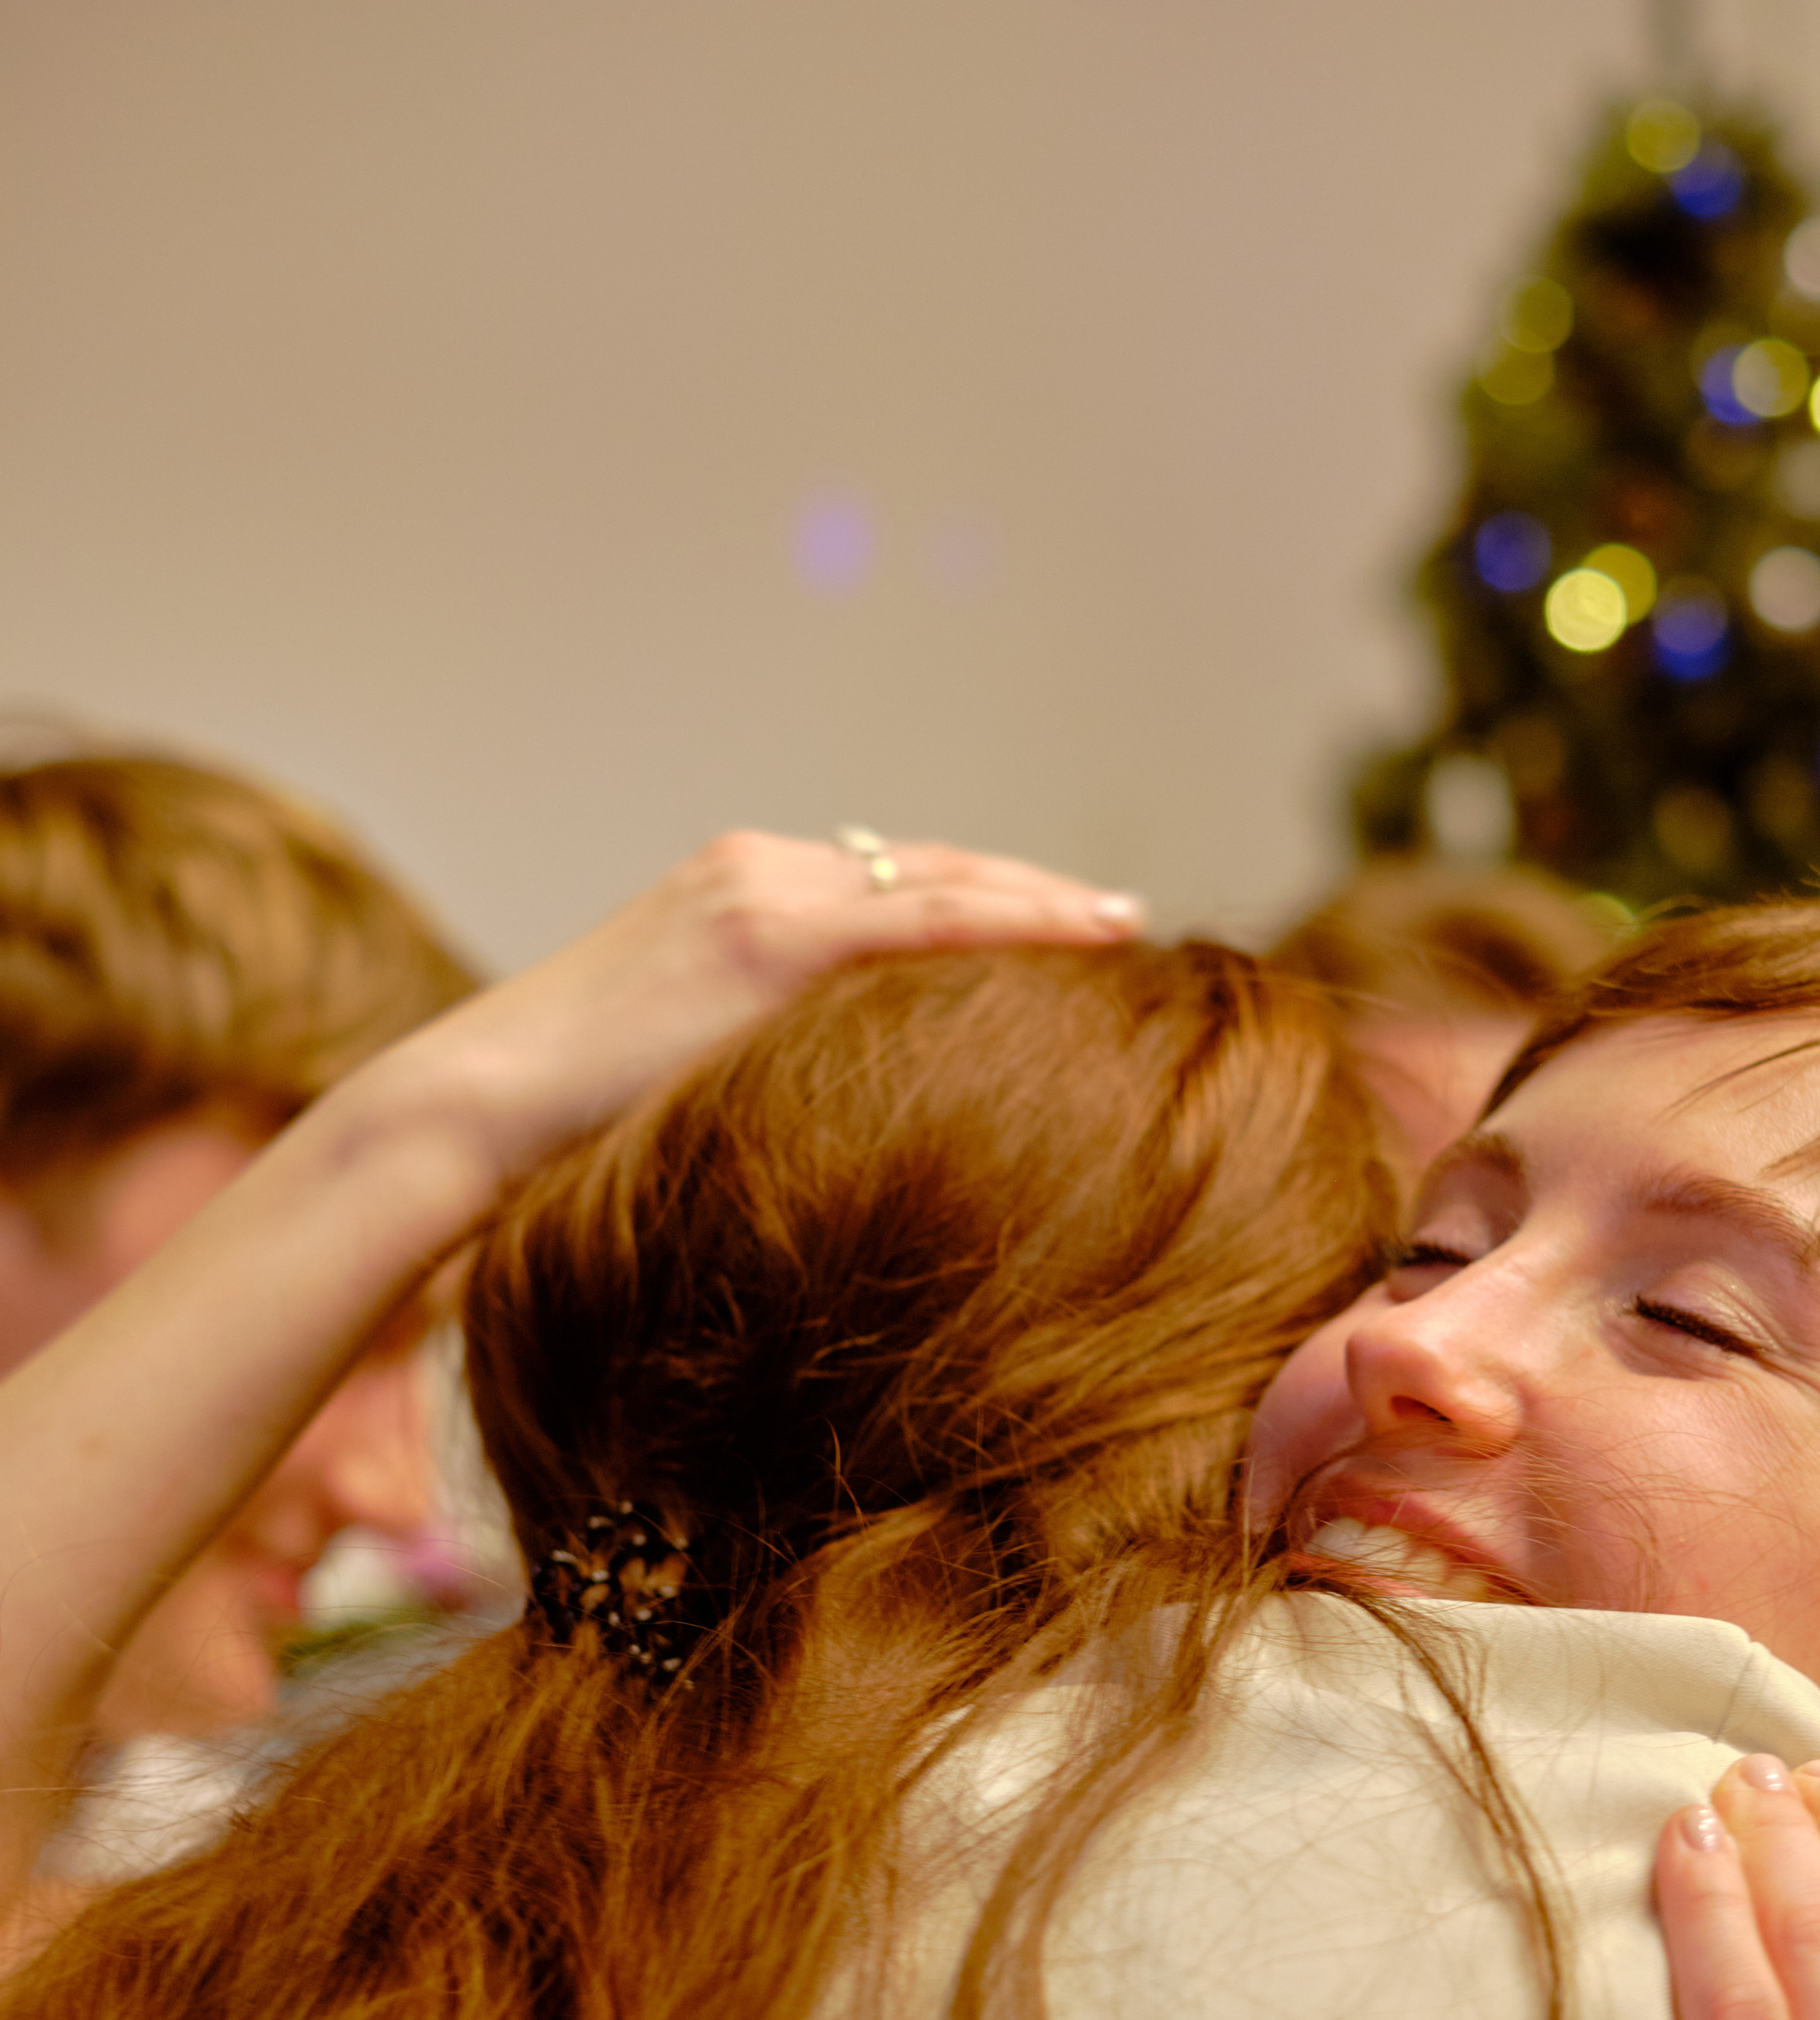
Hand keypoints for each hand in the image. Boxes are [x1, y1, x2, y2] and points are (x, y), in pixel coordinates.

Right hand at [380, 830, 1143, 1195]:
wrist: (473, 1112)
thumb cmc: (563, 1130)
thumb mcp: (685, 1075)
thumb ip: (766, 1062)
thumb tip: (839, 1119)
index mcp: (736, 896)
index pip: (886, 888)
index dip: (981, 905)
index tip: (1058, 931)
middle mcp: (755, 868)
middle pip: (929, 869)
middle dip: (1028, 893)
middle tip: (1122, 920)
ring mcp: (760, 891)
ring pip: (941, 881)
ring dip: (1040, 901)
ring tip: (1126, 927)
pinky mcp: (765, 932)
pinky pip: (925, 916)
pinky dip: (1014, 918)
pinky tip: (1088, 936)